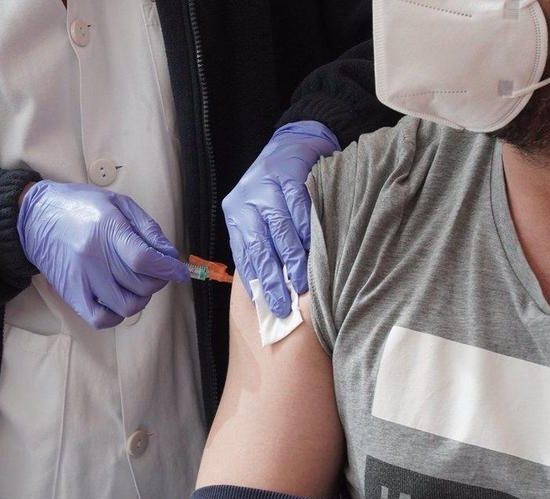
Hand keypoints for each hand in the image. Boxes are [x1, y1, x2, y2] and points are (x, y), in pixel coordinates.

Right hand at [17, 181, 188, 328]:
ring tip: (137, 284)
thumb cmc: (80, 207)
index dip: (168, 269)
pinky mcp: (71, 295)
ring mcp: (81, 278)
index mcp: (106, 228)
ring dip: (141, 298)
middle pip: (140, 284)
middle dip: (158, 281)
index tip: (179, 271)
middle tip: (156, 272)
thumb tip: (170, 255)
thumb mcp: (118, 203)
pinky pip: (102, 320)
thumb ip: (147, 228)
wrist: (34, 217)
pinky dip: (118, 315)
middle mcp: (93, 256)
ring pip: (126, 305)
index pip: (145, 259)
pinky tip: (120, 299)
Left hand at [222, 121, 338, 316]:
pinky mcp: (289, 176)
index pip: (243, 253)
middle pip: (259, 246)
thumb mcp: (259, 214)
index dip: (254, 280)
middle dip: (271, 279)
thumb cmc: (277, 188)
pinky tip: (314, 251)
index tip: (263, 305)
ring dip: (292, 260)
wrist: (294, 142)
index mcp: (235, 213)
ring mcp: (267, 187)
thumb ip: (261, 244)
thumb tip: (268, 288)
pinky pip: (299, 210)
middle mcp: (246, 200)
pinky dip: (307, 232)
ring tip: (300, 284)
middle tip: (282, 305)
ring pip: (279, 230)